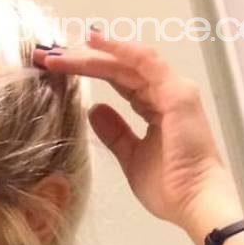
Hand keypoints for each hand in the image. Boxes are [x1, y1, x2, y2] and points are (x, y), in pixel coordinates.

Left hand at [33, 27, 232, 229]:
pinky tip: (95, 43)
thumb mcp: (131, 157)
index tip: (58, 69)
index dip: (89, 72)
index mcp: (156, 107)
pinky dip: (121, 50)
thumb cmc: (168, 187)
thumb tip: (94, 110)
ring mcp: (173, 89)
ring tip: (62, 49)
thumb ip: (115, 132)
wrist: (193, 201)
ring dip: (94, 54)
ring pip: (127, 63)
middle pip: (119, 68)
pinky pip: (145, 62)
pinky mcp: (176, 93)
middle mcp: (165, 92)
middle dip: (83, 60)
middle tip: (49, 56)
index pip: (119, 82)